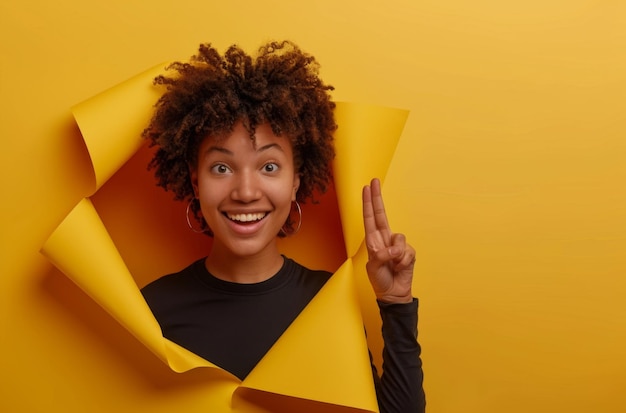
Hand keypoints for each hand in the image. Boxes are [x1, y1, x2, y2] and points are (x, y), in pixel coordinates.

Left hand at [362, 178, 414, 303]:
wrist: (393, 293)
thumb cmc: (380, 279)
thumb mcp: (374, 267)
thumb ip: (381, 255)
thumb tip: (393, 248)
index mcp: (373, 240)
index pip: (370, 217)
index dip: (369, 203)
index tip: (367, 188)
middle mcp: (385, 239)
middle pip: (382, 214)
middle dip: (377, 198)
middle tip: (374, 181)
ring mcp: (397, 245)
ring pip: (398, 238)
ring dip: (395, 253)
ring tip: (392, 264)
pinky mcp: (409, 252)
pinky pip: (407, 251)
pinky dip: (403, 261)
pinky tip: (400, 267)